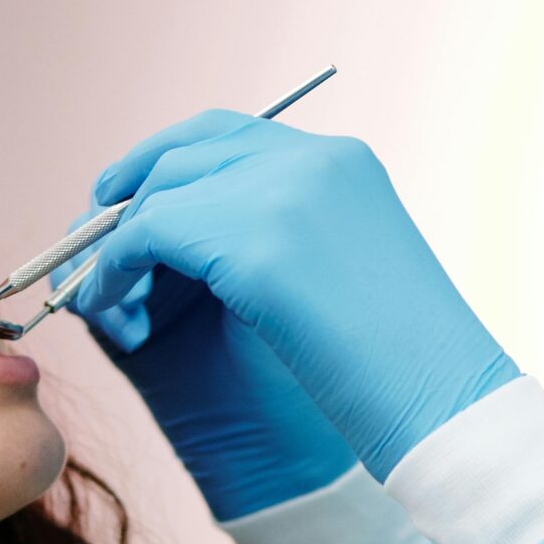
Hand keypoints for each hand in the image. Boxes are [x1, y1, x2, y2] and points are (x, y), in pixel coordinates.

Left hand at [81, 108, 518, 481]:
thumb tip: (198, 250)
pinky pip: (145, 236)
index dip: (173, 163)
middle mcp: (311, 162)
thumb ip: (282, 243)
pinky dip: (115, 271)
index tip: (133, 201)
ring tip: (106, 293)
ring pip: (161, 192)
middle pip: (188, 150)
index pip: (234, 135)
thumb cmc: (405, 370)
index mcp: (343, 165)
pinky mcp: (251, 240)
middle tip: (97, 242)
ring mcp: (282, 193)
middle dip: (132, 193)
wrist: (446, 408)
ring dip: (118, 242)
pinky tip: (112, 311)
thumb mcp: (344, 279)